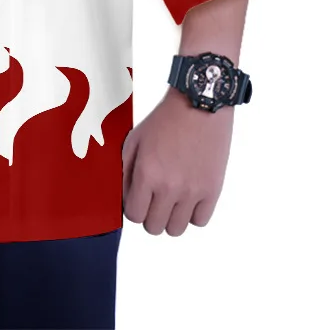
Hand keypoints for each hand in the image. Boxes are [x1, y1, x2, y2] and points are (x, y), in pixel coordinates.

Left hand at [121, 85, 233, 235]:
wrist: (200, 105)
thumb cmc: (165, 120)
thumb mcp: (135, 139)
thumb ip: (125, 170)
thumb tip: (122, 196)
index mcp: (147, 173)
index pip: (134, 215)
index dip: (134, 207)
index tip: (138, 197)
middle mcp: (169, 187)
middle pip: (154, 227)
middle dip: (150, 214)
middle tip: (154, 198)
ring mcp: (193, 192)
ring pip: (176, 229)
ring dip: (171, 217)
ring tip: (171, 198)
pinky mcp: (212, 190)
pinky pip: (199, 222)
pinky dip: (192, 214)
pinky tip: (189, 197)